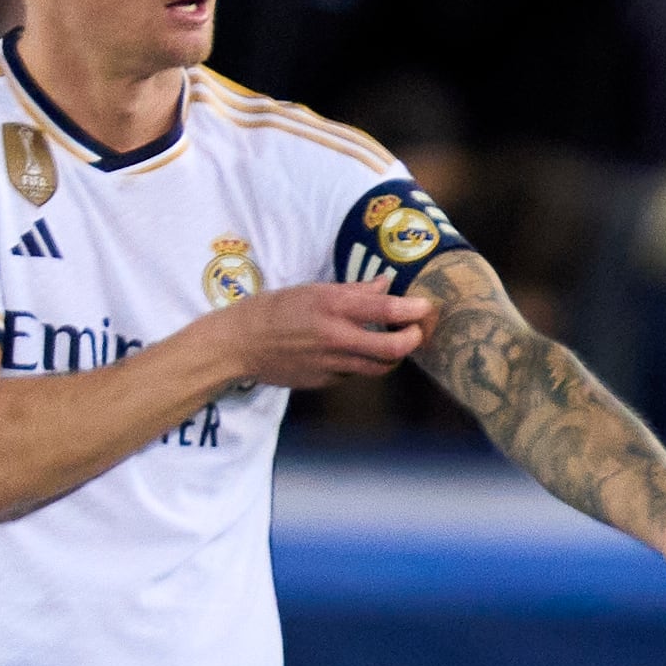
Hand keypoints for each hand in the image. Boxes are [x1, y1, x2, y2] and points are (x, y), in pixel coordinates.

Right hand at [210, 284, 434, 387]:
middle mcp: (335, 337)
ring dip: (393, 357)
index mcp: (331, 306)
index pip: (384, 308)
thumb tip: (386, 284)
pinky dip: (364, 364)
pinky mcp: (325, 381)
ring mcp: (331, 364)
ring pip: (378, 367)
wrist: (240, 345)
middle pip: (392, 349)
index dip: (412, 309)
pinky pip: (355, 374)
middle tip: (417, 331)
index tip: (426, 306)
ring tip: (395, 342)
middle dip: (412, 341)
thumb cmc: (275, 310)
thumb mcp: (312, 290)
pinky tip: (358, 353)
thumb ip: (353, 291)